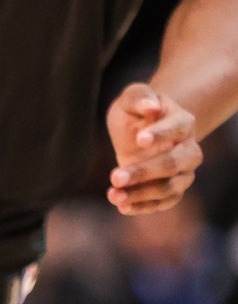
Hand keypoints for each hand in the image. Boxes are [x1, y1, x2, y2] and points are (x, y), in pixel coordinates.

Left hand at [106, 82, 201, 214]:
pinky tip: (122, 207)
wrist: (142, 130)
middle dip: (144, 172)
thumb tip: (151, 106)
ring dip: (142, 194)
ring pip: (171, 187)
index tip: (139, 140)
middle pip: (173, 164)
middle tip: (114, 176)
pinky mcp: (173, 188)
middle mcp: (189, 149)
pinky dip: (145, 206)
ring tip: (113, 195)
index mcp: (183, 122)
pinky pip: (165, 202)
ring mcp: (184, 172)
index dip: (160, 134)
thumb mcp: (132, 98)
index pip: (176, 129)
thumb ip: (140, 97)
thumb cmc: (137, 112)